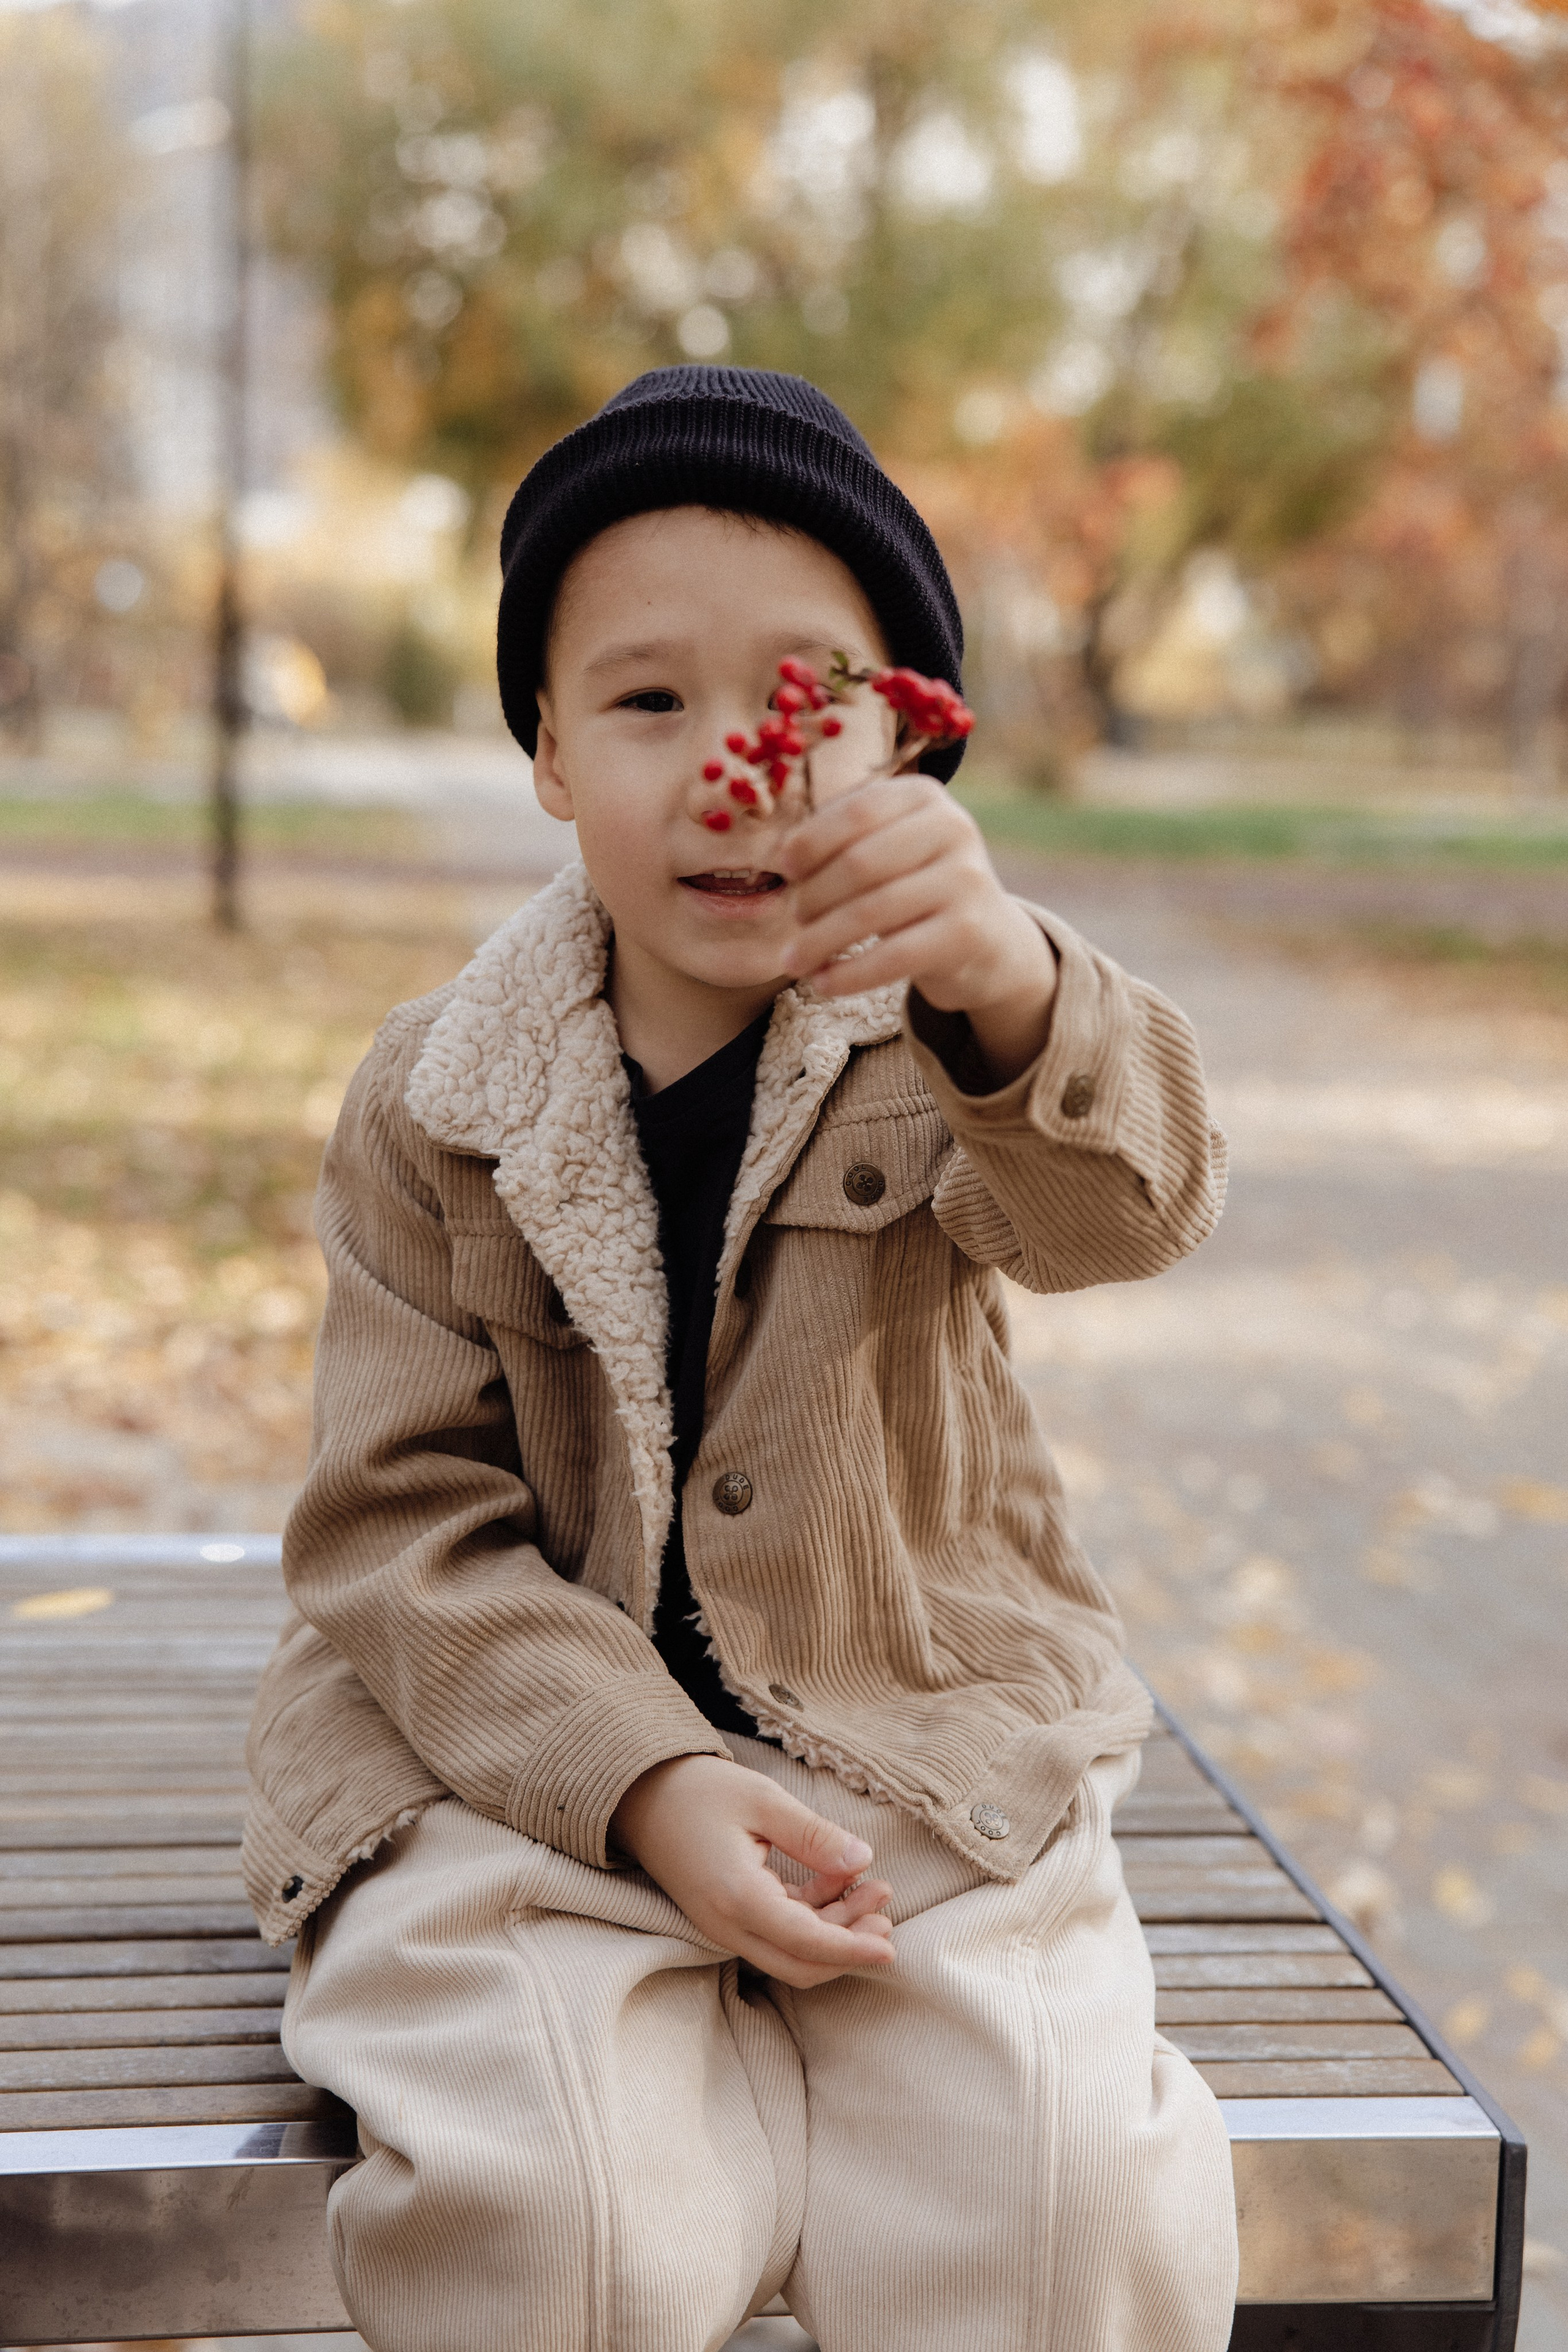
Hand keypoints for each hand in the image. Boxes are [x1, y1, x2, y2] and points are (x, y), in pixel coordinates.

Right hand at [610, 1753, 894, 1988]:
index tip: (891, 1949)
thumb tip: (862, 1859)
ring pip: (790, 1949)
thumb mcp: (762, 1800)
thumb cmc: (698, 1791)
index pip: (805, 1942)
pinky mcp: (727, 1915)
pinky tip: (840, 1882)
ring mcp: (724, 1925)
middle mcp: (728, 1924)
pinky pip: (776, 1930)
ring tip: (874, 1890)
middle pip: (800, 1962)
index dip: (852, 1949)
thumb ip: (813, 1835)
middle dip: (848, 1947)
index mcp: (737, 1898)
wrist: (640, 1795)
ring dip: (835, 1928)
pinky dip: (811, 1914)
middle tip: (886, 1916)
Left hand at [777, 773, 1057, 1086]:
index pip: (855, 811)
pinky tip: (824, 983)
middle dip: (813, 896)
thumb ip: (843, 840)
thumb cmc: (916, 886)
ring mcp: (965, 880)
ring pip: (869, 913)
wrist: (988, 939)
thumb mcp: (889, 848)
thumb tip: (783, 856)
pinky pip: (892, 957)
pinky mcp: (967, 933)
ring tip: (793, 961)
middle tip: (794, 921)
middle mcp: (953, 828)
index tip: (784, 869)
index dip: (811, 841)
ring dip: (819, 941)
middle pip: (858, 864)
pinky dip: (849, 974)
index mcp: (924, 796)